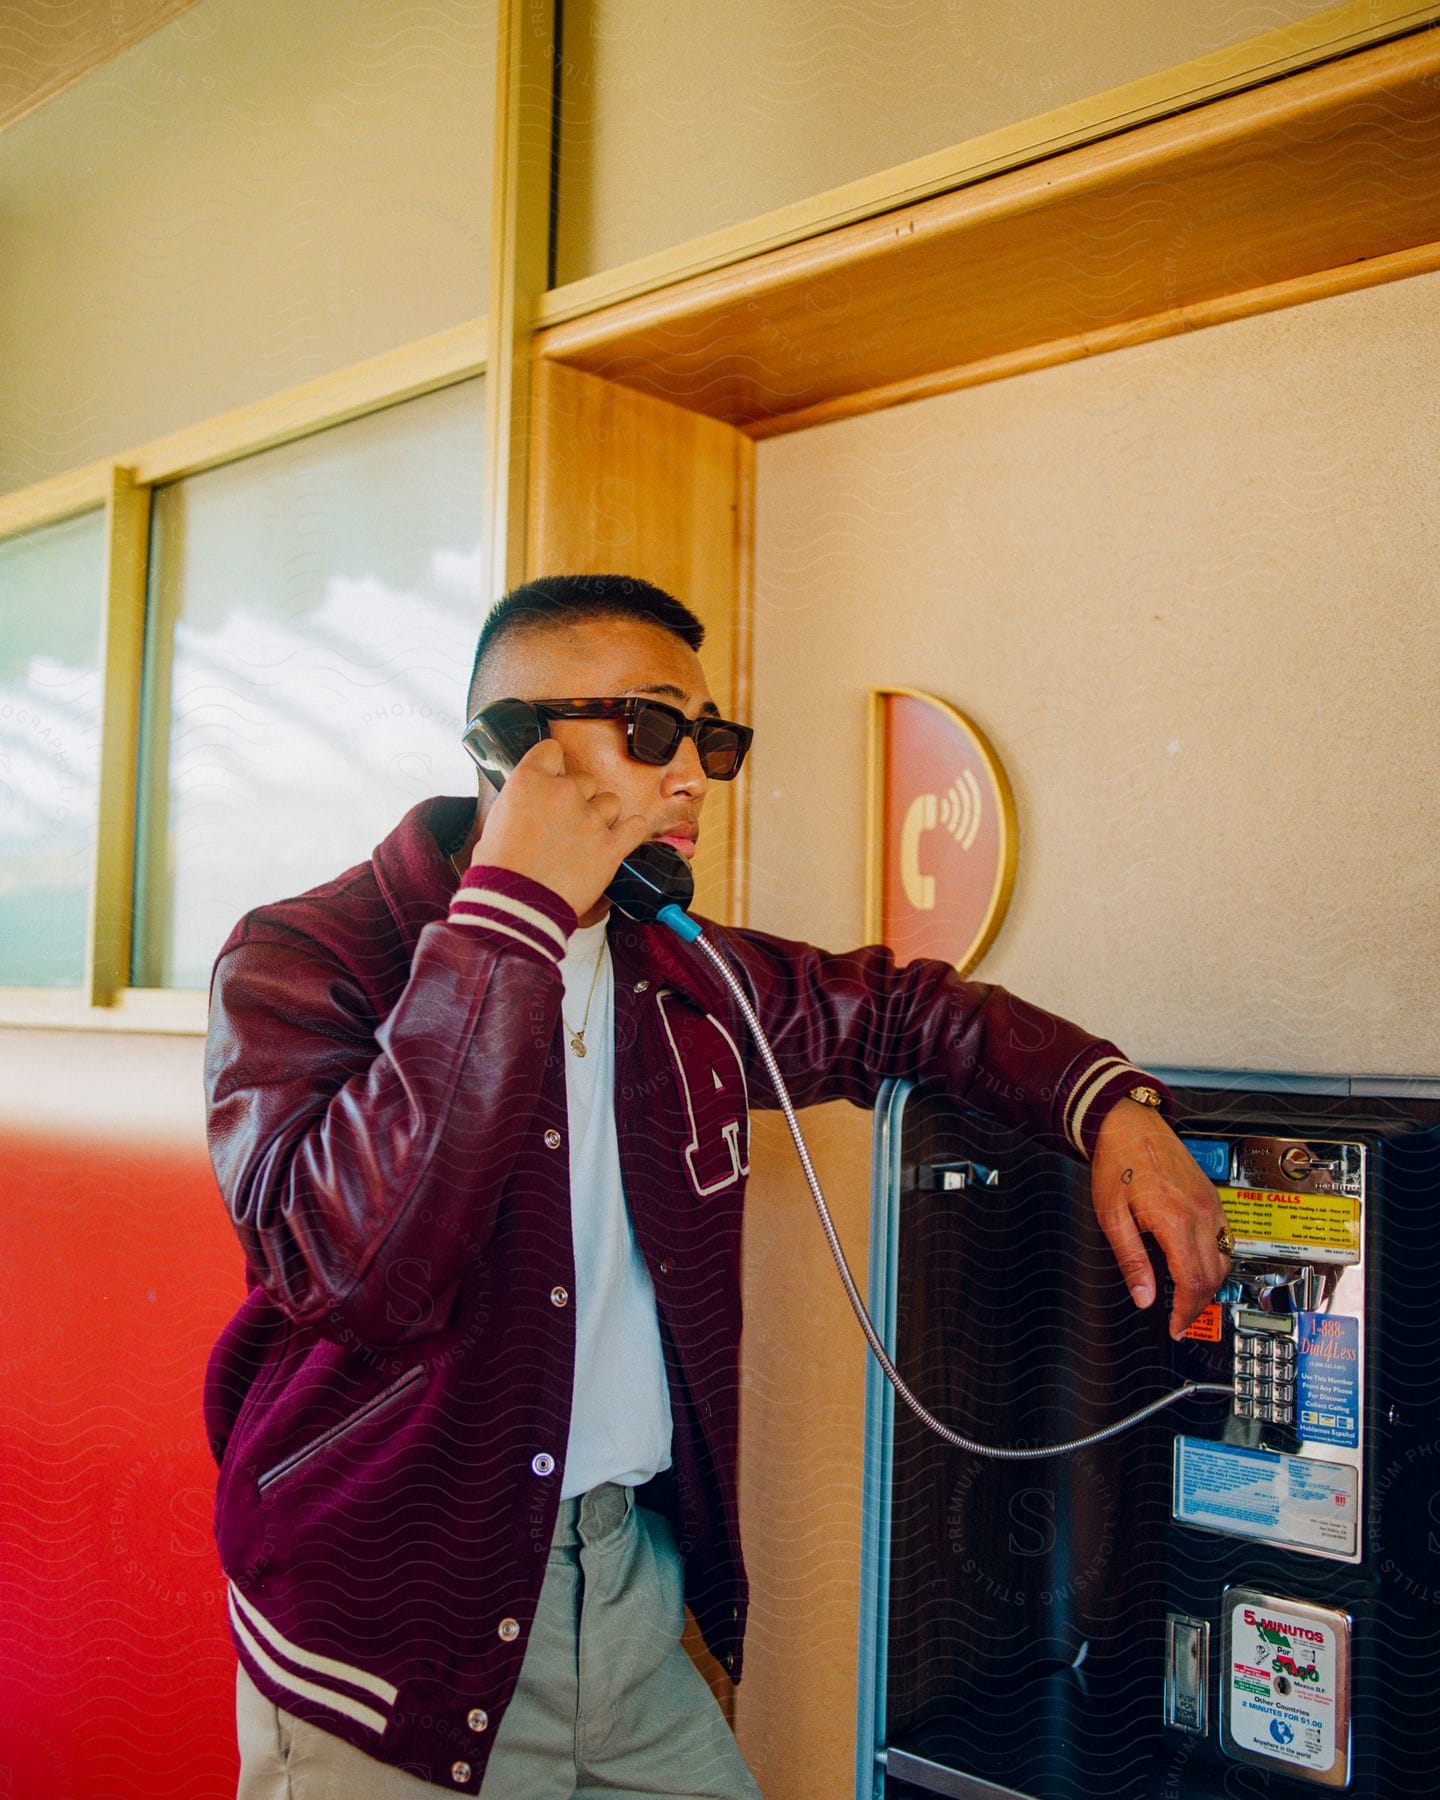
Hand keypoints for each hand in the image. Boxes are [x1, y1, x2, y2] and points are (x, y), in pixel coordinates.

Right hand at [470, 740, 650, 917]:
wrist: (515, 906)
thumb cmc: (500, 870)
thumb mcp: (497, 821)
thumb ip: (521, 800)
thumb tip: (532, 798)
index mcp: (530, 781)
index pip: (552, 751)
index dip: (553, 766)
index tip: (554, 778)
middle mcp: (563, 793)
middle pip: (585, 779)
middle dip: (578, 798)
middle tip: (565, 823)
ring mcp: (590, 819)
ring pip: (610, 802)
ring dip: (602, 817)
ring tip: (587, 838)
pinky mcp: (610, 846)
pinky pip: (636, 826)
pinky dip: (630, 832)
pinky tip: (619, 839)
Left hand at [1091, 1098, 1231, 1338]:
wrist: (1129, 1124)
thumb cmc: (1117, 1162)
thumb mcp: (1112, 1217)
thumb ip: (1131, 1261)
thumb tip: (1143, 1296)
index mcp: (1176, 1220)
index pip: (1194, 1282)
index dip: (1186, 1312)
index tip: (1174, 1326)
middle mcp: (1201, 1213)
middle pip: (1214, 1275)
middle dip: (1198, 1303)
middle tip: (1179, 1318)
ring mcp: (1211, 1204)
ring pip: (1225, 1259)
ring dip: (1209, 1283)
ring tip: (1186, 1296)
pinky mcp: (1212, 1197)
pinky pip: (1225, 1238)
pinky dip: (1215, 1259)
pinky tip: (1195, 1264)